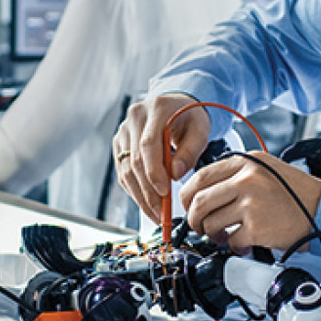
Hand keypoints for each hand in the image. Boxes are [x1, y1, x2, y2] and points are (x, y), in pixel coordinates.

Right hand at [113, 93, 210, 222]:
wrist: (177, 106)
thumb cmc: (191, 118)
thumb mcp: (200, 131)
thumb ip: (190, 152)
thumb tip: (176, 174)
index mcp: (157, 109)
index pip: (148, 144)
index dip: (154, 171)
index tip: (164, 193)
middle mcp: (135, 117)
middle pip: (135, 160)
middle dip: (148, 191)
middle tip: (161, 213)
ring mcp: (124, 130)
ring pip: (126, 169)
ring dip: (140, 195)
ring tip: (156, 214)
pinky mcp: (120, 144)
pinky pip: (123, 172)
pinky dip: (135, 190)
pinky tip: (147, 202)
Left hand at [180, 151, 320, 250]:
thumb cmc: (294, 192)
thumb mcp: (264, 169)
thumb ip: (235, 175)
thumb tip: (202, 192)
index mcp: (245, 162)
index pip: (200, 176)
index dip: (187, 195)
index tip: (188, 206)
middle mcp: (246, 179)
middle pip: (199, 201)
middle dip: (193, 219)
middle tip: (199, 226)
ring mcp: (251, 203)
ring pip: (210, 223)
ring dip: (212, 234)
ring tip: (224, 236)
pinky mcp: (257, 227)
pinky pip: (230, 240)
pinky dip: (233, 245)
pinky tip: (243, 242)